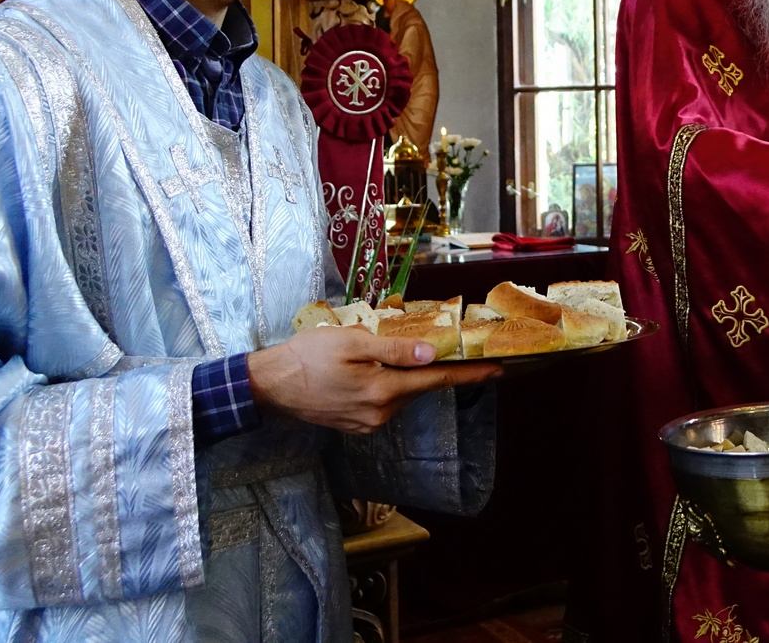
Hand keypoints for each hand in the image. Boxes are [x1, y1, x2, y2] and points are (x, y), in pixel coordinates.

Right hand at [247, 326, 503, 434]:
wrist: (268, 386)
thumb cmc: (307, 357)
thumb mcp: (352, 343)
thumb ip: (393, 350)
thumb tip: (429, 354)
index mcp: (382, 391)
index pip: (437, 382)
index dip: (470, 375)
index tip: (500, 370)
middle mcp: (380, 414)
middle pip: (419, 387)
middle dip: (433, 368)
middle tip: (445, 345)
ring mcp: (367, 423)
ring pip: (401, 394)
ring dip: (405, 375)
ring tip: (390, 353)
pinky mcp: (356, 425)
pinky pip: (384, 402)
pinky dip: (387, 385)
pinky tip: (372, 370)